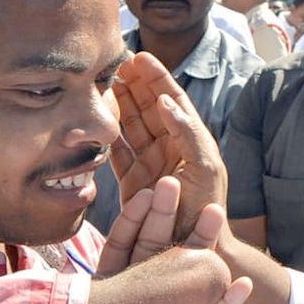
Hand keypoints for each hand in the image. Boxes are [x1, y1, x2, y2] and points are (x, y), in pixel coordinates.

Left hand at [74, 179, 251, 303]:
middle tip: (175, 184)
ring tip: (216, 213)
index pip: (124, 244)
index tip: (144, 194)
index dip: (134, 219)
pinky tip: (241, 284)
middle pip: (157, 245)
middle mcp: (146, 288)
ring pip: (189, 268)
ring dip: (203, 243)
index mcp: (115, 284)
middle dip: (167, 215)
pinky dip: (227, 301)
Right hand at [111, 52, 227, 239]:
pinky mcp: (132, 182)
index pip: (173, 99)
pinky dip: (107, 135)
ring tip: (103, 84)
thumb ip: (189, 132)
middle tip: (115, 64)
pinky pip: (117, 152)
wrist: (193, 247)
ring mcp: (150, 163)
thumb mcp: (206, 167)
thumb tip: (167, 101)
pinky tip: (97, 119)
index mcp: (190, 139)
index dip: (157, 77)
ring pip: (130, 125)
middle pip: (148, 107)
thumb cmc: (206, 208)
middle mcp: (170, 147)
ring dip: (118, 103)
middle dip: (134, 83)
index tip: (140, 56)